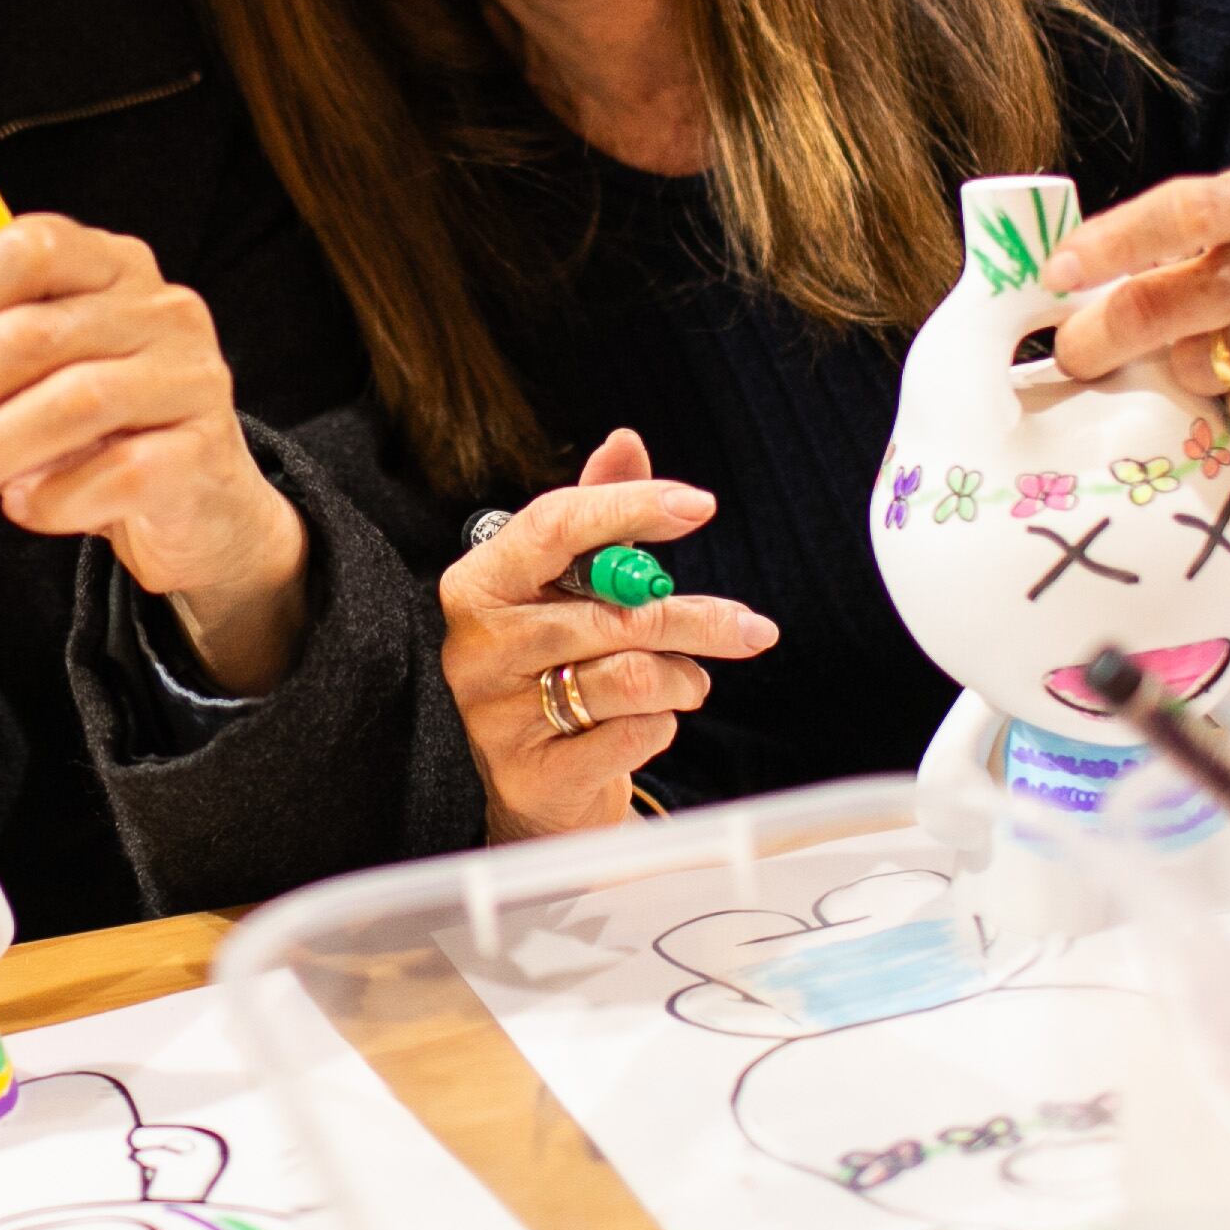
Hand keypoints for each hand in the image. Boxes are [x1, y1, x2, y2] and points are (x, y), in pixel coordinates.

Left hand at [0, 211, 311, 689]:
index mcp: (109, 267)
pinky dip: (56, 497)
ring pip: (75, 400)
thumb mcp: (11, 398)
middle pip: (32, 336)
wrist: (199, 509)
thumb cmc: (93, 436)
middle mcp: (159, 308)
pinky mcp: (203, 454)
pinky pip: (121, 472)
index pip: (31, 246)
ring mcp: (190, 378)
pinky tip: (26, 508)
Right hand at [440, 430, 777, 838]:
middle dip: (698, 619)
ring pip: (635, 676)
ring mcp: (495, 712)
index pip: (556, 524)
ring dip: (683, 680)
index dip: (631, 507)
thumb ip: (597, 520)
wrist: (534, 787)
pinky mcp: (530, 772)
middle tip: (753, 629)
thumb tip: (625, 442)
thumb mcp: (570, 590)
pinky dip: (660, 727)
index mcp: (479, 582)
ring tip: (687, 683)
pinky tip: (645, 725)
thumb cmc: (557, 668)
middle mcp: (476, 643)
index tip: (699, 506)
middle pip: (615, 611)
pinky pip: (633, 735)